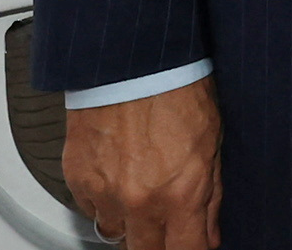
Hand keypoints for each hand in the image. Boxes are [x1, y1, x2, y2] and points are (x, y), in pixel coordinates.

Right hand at [63, 76, 220, 248]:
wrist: (131, 61)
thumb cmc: (177, 88)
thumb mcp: (212, 142)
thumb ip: (210, 194)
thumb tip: (210, 232)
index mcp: (181, 194)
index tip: (196, 245)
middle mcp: (140, 202)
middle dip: (161, 245)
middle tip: (169, 227)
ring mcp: (106, 194)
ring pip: (117, 234)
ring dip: (131, 223)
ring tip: (143, 194)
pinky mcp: (78, 181)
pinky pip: (92, 209)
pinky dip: (105, 201)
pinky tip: (119, 177)